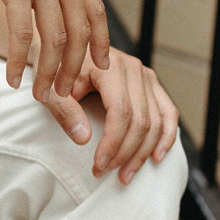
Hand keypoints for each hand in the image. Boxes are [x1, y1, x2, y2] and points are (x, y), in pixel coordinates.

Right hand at [0, 0, 108, 99]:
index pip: (96, 12)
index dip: (101, 43)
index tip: (102, 65)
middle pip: (79, 33)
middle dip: (75, 69)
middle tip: (67, 93)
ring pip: (54, 40)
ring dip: (49, 73)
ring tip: (42, 95)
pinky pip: (21, 33)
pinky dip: (17, 61)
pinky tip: (11, 79)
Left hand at [42, 47, 178, 183]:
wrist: (62, 44)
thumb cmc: (54, 68)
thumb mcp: (51, 89)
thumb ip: (65, 111)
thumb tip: (84, 139)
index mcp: (111, 68)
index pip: (121, 113)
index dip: (112, 143)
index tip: (97, 165)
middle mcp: (135, 69)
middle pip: (141, 121)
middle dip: (124, 153)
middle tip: (104, 173)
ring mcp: (146, 76)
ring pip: (156, 121)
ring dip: (143, 152)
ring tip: (124, 175)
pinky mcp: (151, 84)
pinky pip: (168, 112)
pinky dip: (166, 136)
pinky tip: (156, 156)